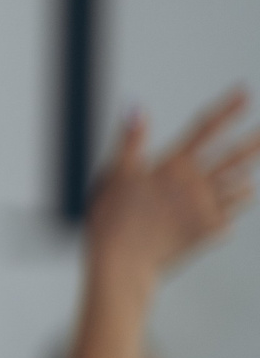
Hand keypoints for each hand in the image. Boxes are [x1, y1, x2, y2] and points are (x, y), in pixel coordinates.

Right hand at [86, 92, 258, 294]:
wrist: (122, 263)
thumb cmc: (111, 219)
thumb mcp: (114, 173)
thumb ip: (130, 140)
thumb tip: (137, 109)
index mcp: (173, 167)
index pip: (205, 130)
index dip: (226, 110)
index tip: (243, 94)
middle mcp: (195, 185)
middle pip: (233, 157)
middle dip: (254, 143)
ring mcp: (204, 210)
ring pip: (237, 187)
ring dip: (246, 175)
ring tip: (253, 170)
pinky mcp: (205, 232)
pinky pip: (230, 216)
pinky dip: (235, 206)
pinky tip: (239, 202)